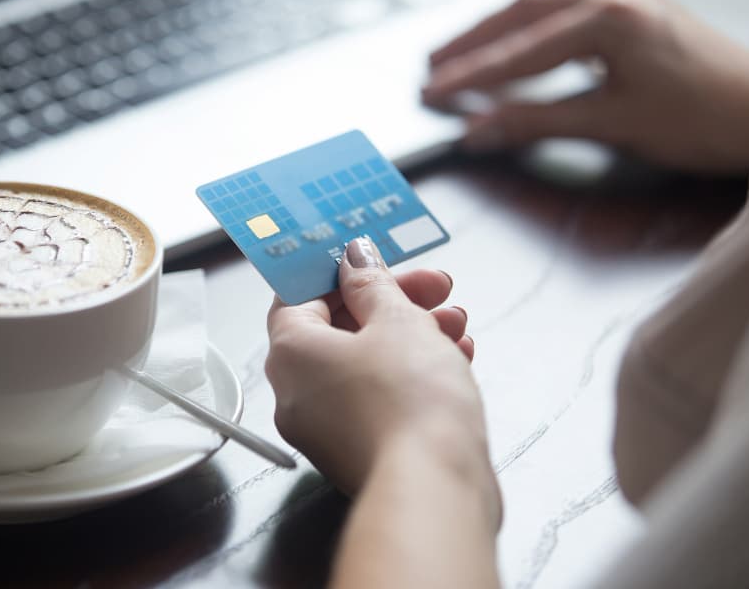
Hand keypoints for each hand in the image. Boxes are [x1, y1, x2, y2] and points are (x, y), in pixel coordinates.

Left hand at [265, 237, 496, 510]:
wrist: (435, 488)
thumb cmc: (410, 402)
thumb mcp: (397, 320)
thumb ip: (373, 283)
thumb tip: (354, 259)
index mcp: (291, 353)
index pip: (298, 295)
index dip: (339, 271)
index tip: (375, 259)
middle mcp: (297, 392)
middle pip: (338, 327)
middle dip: (392, 300)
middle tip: (434, 285)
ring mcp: (326, 427)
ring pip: (365, 362)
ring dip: (412, 333)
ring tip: (457, 322)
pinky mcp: (359, 450)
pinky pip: (379, 397)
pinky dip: (412, 373)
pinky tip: (458, 357)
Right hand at [421, 0, 748, 172]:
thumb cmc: (701, 118)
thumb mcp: (611, 123)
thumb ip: (537, 122)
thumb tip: (478, 131)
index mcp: (608, 18)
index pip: (519, 50)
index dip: (470, 76)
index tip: (432, 92)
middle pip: (522, 12)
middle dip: (472, 42)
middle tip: (432, 68)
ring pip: (541, 6)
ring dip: (497, 30)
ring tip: (459, 54)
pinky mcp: (634, 8)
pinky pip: (565, 9)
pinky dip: (529, 28)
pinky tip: (513, 42)